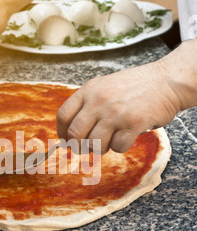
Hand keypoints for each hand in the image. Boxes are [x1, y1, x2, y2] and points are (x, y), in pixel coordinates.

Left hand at [57, 61, 180, 153]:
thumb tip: (72, 133)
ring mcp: (115, 112)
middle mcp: (99, 101)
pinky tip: (127, 137)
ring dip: (102, 148)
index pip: (63, 116)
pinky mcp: (133, 123)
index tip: (67, 142)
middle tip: (87, 149)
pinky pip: (118, 147)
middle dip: (79, 147)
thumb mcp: (105, 86)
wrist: (167, 80)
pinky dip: (121, 147)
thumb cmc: (136, 86)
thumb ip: (88, 104)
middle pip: (75, 134)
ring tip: (111, 140)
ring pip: (95, 144)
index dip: (63, 134)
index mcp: (89, 90)